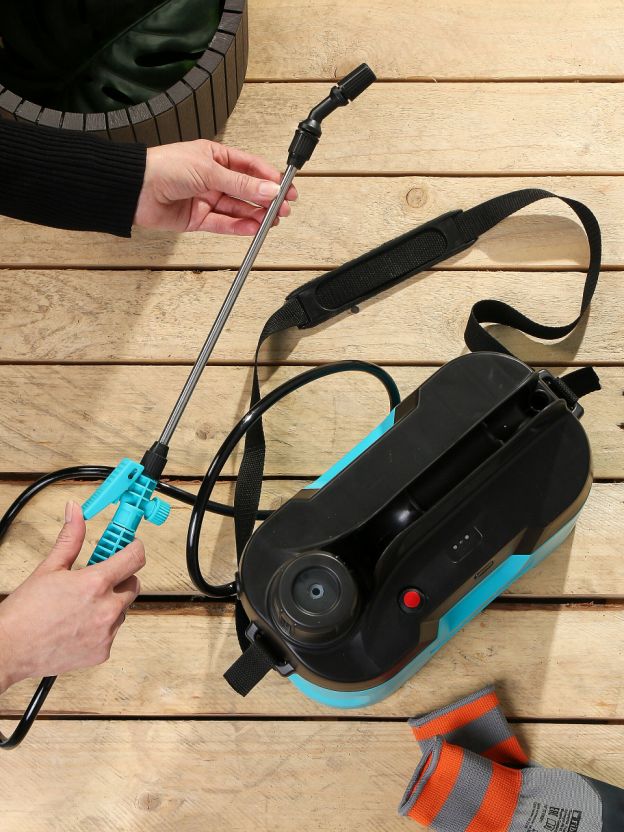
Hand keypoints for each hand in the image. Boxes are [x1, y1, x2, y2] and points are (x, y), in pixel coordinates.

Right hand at [0, 501, 144, 692]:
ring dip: (110, 604)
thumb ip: (71, 538)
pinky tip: (79, 624)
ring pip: (123, 609)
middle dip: (121, 577)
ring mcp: (106, 632)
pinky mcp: (102, 651)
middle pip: (134, 584)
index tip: (130, 546)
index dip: (134, 548)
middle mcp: (106, 609)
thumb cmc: (25, 611)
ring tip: (81, 604)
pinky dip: (101, 626)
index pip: (135, 558)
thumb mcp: (50, 567)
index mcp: (96, 584)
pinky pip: (112, 632)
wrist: (9, 649)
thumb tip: (76, 512)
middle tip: (99, 577)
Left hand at [134, 139, 297, 234]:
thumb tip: (269, 189)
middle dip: (266, 199)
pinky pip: (224, 224)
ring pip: (237, 209)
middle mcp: (212, 178)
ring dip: (256, 214)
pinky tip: (254, 227)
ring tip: (272, 220)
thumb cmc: (163, 167)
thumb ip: (241, 184)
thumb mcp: (208, 170)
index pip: (250, 168)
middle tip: (284, 208)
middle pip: (246, 190)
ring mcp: (206, 199)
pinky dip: (239, 227)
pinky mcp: (198, 219)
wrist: (135, 189)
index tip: (286, 188)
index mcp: (215, 157)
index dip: (269, 178)